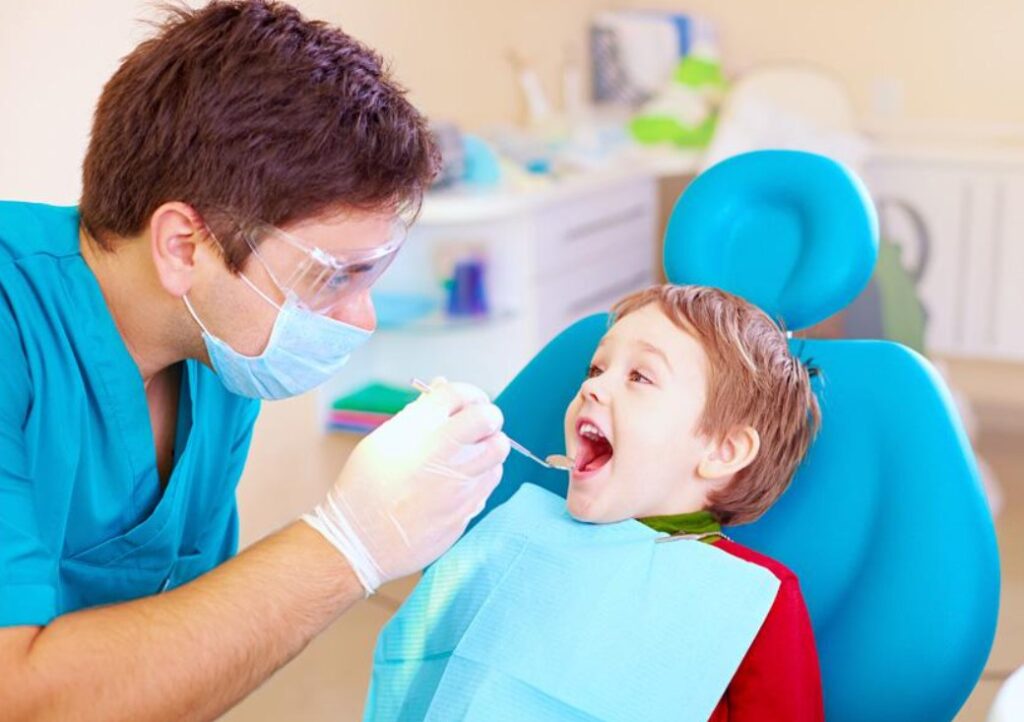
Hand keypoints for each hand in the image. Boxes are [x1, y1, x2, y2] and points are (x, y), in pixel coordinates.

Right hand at [302, 378, 509, 593]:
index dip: (468, 394)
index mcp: (416, 430)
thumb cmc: (365, 489)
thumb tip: (442, 386)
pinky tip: (462, 480)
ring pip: (497, 450)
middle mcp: (441, 453)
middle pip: (489, 418)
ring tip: (468, 454)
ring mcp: (458, 483)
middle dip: (487, 417)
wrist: (360, 541)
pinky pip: (490, 481)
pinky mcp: (467, 509)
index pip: (459, 393)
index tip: (467, 402)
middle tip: (476, 426)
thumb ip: (418, 413)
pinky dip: (482, 474)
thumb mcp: (382, 441)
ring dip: (487, 446)